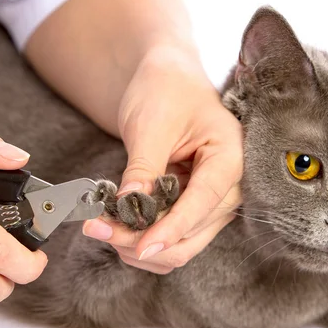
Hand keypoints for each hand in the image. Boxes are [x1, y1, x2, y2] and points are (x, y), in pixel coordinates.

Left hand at [82, 44, 242, 273]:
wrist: (168, 81)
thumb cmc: (166, 90)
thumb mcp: (151, 126)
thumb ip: (143, 169)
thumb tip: (128, 209)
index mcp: (230, 158)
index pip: (204, 202)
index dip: (172, 228)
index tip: (141, 246)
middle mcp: (229, 187)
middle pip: (193, 234)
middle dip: (146, 240)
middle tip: (98, 230)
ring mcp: (213, 202)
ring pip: (182, 245)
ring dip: (140, 246)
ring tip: (100, 227)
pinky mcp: (193, 208)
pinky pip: (171, 237)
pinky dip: (142, 239)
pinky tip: (115, 226)